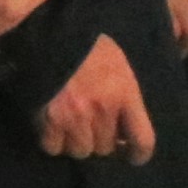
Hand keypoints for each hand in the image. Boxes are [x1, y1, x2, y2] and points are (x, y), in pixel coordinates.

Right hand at [35, 36, 157, 162]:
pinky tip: (50, 126)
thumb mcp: (116, 62)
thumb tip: (124, 121)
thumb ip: (123, 92)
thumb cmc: (84, 42)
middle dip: (99, 139)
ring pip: (80, 151)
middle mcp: (103, 112)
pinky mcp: (49, 121)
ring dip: (75, 142)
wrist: (45, 32)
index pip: (142, 140)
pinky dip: (52, 141)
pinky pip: (53, 147)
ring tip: (69, 126)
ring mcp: (75, 118)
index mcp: (124, 95)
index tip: (131, 155)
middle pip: (106, 148)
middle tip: (91, 126)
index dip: (138, 154)